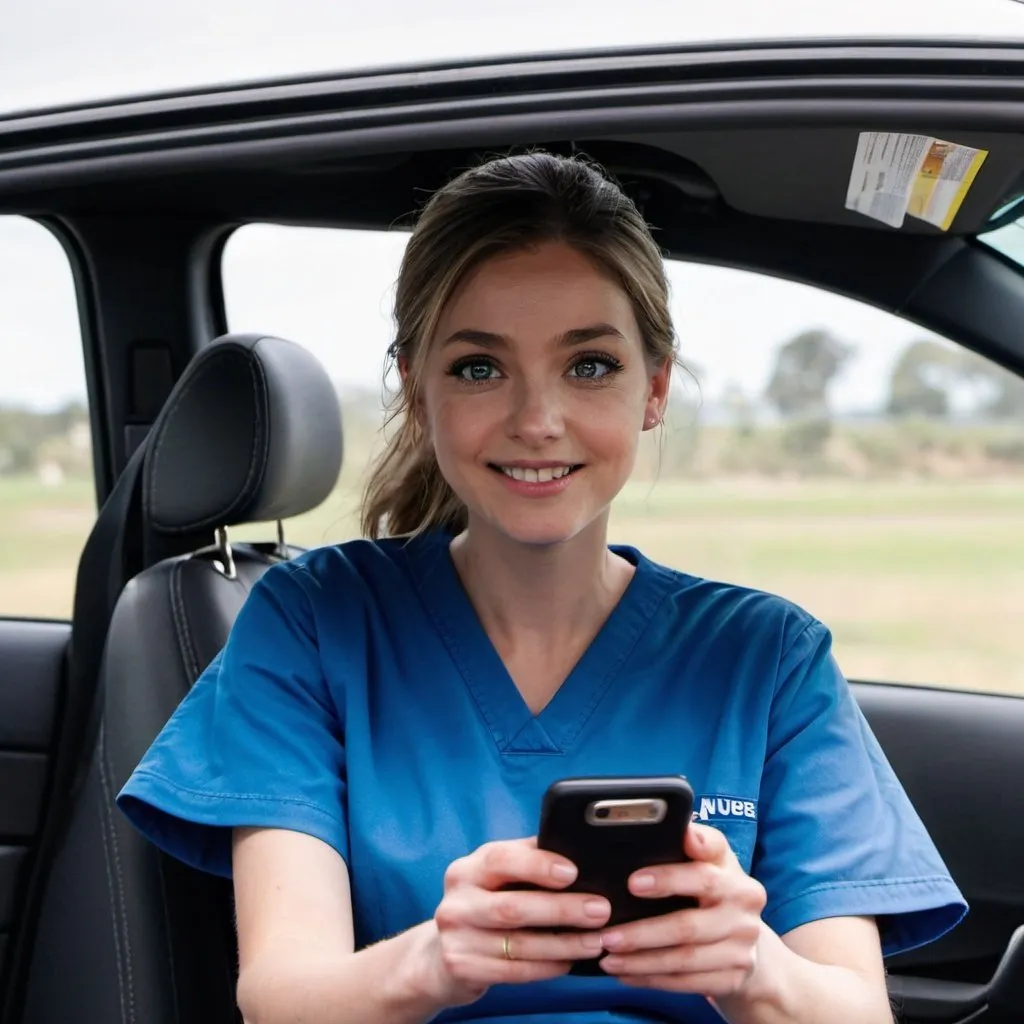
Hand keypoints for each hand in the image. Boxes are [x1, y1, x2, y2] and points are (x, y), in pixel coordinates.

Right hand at [424, 837, 611, 1006]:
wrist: (440, 955)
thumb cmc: (483, 905)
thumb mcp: (494, 878)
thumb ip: (526, 860)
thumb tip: (576, 847)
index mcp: (467, 869)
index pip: (501, 859)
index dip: (537, 865)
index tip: (573, 872)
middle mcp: (457, 902)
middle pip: (512, 908)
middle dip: (562, 909)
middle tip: (600, 910)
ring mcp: (456, 938)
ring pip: (518, 944)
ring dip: (563, 944)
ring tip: (595, 941)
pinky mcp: (462, 968)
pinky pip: (514, 971)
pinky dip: (547, 967)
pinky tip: (569, 962)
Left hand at [597, 823, 766, 999]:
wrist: (749, 939)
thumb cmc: (712, 889)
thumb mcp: (706, 860)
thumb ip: (686, 844)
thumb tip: (649, 821)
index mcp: (731, 869)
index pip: (702, 869)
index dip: (669, 876)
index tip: (633, 880)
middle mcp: (743, 905)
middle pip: (687, 924)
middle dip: (642, 931)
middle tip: (606, 934)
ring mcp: (742, 945)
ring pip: (684, 958)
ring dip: (641, 960)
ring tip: (608, 956)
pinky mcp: (734, 976)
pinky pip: (688, 982)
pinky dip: (653, 979)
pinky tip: (626, 973)